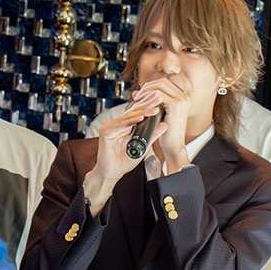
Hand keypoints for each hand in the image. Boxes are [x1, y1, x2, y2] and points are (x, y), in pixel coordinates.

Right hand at [84, 91, 166, 213]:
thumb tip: (164, 124)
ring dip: (142, 112)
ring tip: (154, 109)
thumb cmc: (124, 162)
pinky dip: (130, 122)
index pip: (138, 113)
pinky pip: (120, 125)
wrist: (111, 173)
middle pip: (133, 111)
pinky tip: (140, 118)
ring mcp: (110, 127)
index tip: (160, 99)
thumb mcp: (143, 147)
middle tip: (158, 96)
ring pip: (128, 117)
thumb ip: (152, 135)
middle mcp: (117, 124)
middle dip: (147, 104)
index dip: (149, 105)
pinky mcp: (106, 132)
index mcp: (125, 126)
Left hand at [134, 78, 189, 173]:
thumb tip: (135, 93)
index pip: (164, 83)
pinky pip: (159, 95)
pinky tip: (141, 104)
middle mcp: (184, 97)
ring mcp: (182, 100)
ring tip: (137, 99)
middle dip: (147, 86)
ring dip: (146, 91)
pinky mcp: (176, 105)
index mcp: (182, 98)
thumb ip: (150, 103)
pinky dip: (148, 97)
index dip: (150, 86)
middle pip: (162, 81)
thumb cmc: (166, 133)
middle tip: (137, 96)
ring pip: (160, 85)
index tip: (140, 94)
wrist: (173, 147)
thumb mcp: (157, 114)